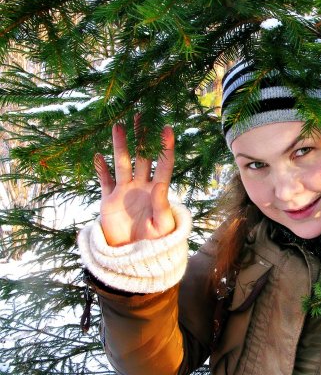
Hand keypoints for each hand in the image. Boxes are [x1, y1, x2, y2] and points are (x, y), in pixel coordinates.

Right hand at [94, 120, 175, 246]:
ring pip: (122, 163)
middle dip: (142, 137)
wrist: (135, 259)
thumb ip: (162, 204)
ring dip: (120, 146)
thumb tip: (160, 185)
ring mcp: (125, 192)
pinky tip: (98, 156)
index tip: (167, 128)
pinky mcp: (109, 201)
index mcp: (158, 192)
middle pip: (142, 157)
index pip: (164, 164)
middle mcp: (142, 187)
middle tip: (142, 115)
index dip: (165, 147)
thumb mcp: (163, 225)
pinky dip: (101, 169)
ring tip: (118, 126)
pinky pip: (104, 181)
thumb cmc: (157, 244)